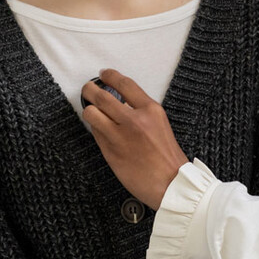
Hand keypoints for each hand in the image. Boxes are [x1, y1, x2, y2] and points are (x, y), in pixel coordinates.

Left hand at [82, 69, 188, 207]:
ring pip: (91, 113)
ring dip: (89, 110)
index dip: (110, 76)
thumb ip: (141, 112)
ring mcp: (119, 135)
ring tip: (91, 110)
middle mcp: (134, 120)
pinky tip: (100, 130)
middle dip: (90, 89)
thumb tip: (120, 103)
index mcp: (151, 110)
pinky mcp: (109, 151)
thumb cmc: (168, 157)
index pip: (125, 84)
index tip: (103, 74)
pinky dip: (95, 129)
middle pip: (102, 96)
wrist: (171, 184)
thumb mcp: (160, 125)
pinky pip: (95, 133)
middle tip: (88, 89)